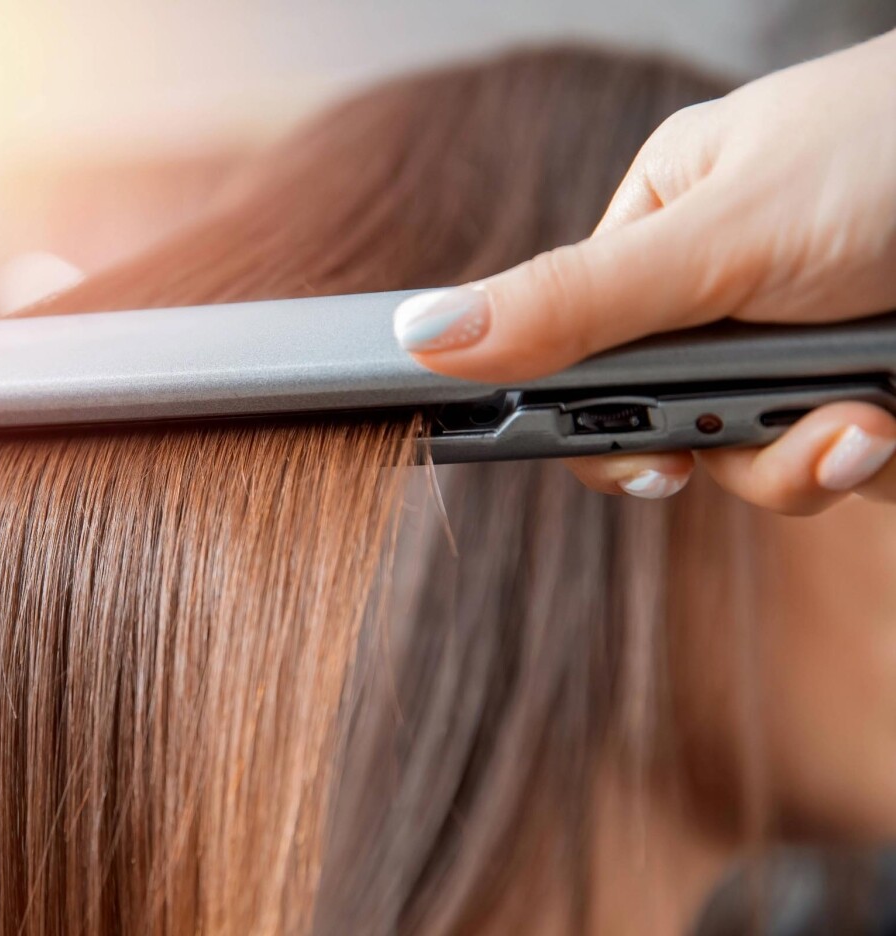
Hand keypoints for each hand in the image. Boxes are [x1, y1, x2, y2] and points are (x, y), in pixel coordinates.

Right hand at [393, 29, 895, 513]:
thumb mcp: (723, 237)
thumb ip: (575, 300)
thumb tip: (423, 336)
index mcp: (659, 229)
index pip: (573, 347)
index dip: (590, 415)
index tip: (632, 462)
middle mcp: (719, 291)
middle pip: (663, 421)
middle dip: (721, 448)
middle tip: (756, 435)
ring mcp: (795, 343)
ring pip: (755, 461)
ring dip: (809, 461)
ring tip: (867, 421)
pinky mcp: (865, 387)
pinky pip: (837, 464)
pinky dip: (866, 458)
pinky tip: (894, 418)